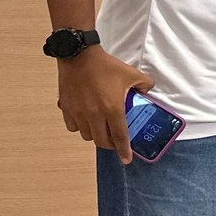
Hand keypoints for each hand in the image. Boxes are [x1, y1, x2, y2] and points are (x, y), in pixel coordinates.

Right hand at [57, 48, 154, 164]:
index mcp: (112, 108)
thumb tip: (148, 91)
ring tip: (101, 128)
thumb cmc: (105, 66)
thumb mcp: (132, 73)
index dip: (123, 150)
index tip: (126, 160)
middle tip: (116, 140)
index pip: (119, 136)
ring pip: (86, 135)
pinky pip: (73, 126)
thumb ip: (145, 84)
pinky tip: (86, 119)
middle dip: (110, 144)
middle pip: (101, 141)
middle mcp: (94, 114)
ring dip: (95, 135)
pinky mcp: (67, 108)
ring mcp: (78, 113)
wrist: (79, 56)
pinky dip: (80, 127)